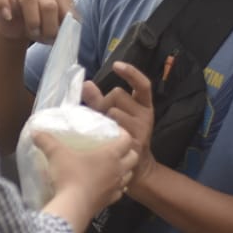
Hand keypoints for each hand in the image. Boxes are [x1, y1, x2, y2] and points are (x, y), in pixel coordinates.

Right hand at [0, 0, 73, 43]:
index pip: (65, 8)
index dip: (63, 26)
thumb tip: (71, 33)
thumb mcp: (57, 27)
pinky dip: (3, 5)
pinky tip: (8, 17)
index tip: (59, 38)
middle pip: (49, 5)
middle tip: (47, 39)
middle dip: (49, 27)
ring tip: (32, 33)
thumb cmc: (42, 25)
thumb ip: (66, 27)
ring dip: (33, 20)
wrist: (16, 26)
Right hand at [33, 129, 136, 212]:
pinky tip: (107, 186)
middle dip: (128, 152)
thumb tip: (35, 131)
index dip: (123, 133)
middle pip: (134, 158)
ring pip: (129, 175)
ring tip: (114, 167)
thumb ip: (46, 140)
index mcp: (110, 154)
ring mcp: (115, 187)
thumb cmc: (69, 175)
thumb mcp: (56, 153)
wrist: (73, 206)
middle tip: (117, 149)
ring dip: (125, 170)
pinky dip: (117, 187)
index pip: (126, 140)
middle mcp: (117, 170)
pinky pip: (119, 192)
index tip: (116, 131)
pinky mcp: (110, 201)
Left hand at [83, 62, 154, 185]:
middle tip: (103, 116)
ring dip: (103, 116)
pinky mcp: (134, 142)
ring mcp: (142, 128)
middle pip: (118, 94)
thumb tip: (86, 83)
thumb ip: (99, 100)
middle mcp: (146, 114)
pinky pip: (113, 127)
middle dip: (105, 100)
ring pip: (113, 110)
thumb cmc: (119, 136)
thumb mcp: (112, 116)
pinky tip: (104, 137)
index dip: (131, 72)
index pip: (143, 84)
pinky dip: (104, 129)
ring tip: (104, 129)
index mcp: (144, 105)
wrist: (135, 167)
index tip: (116, 65)